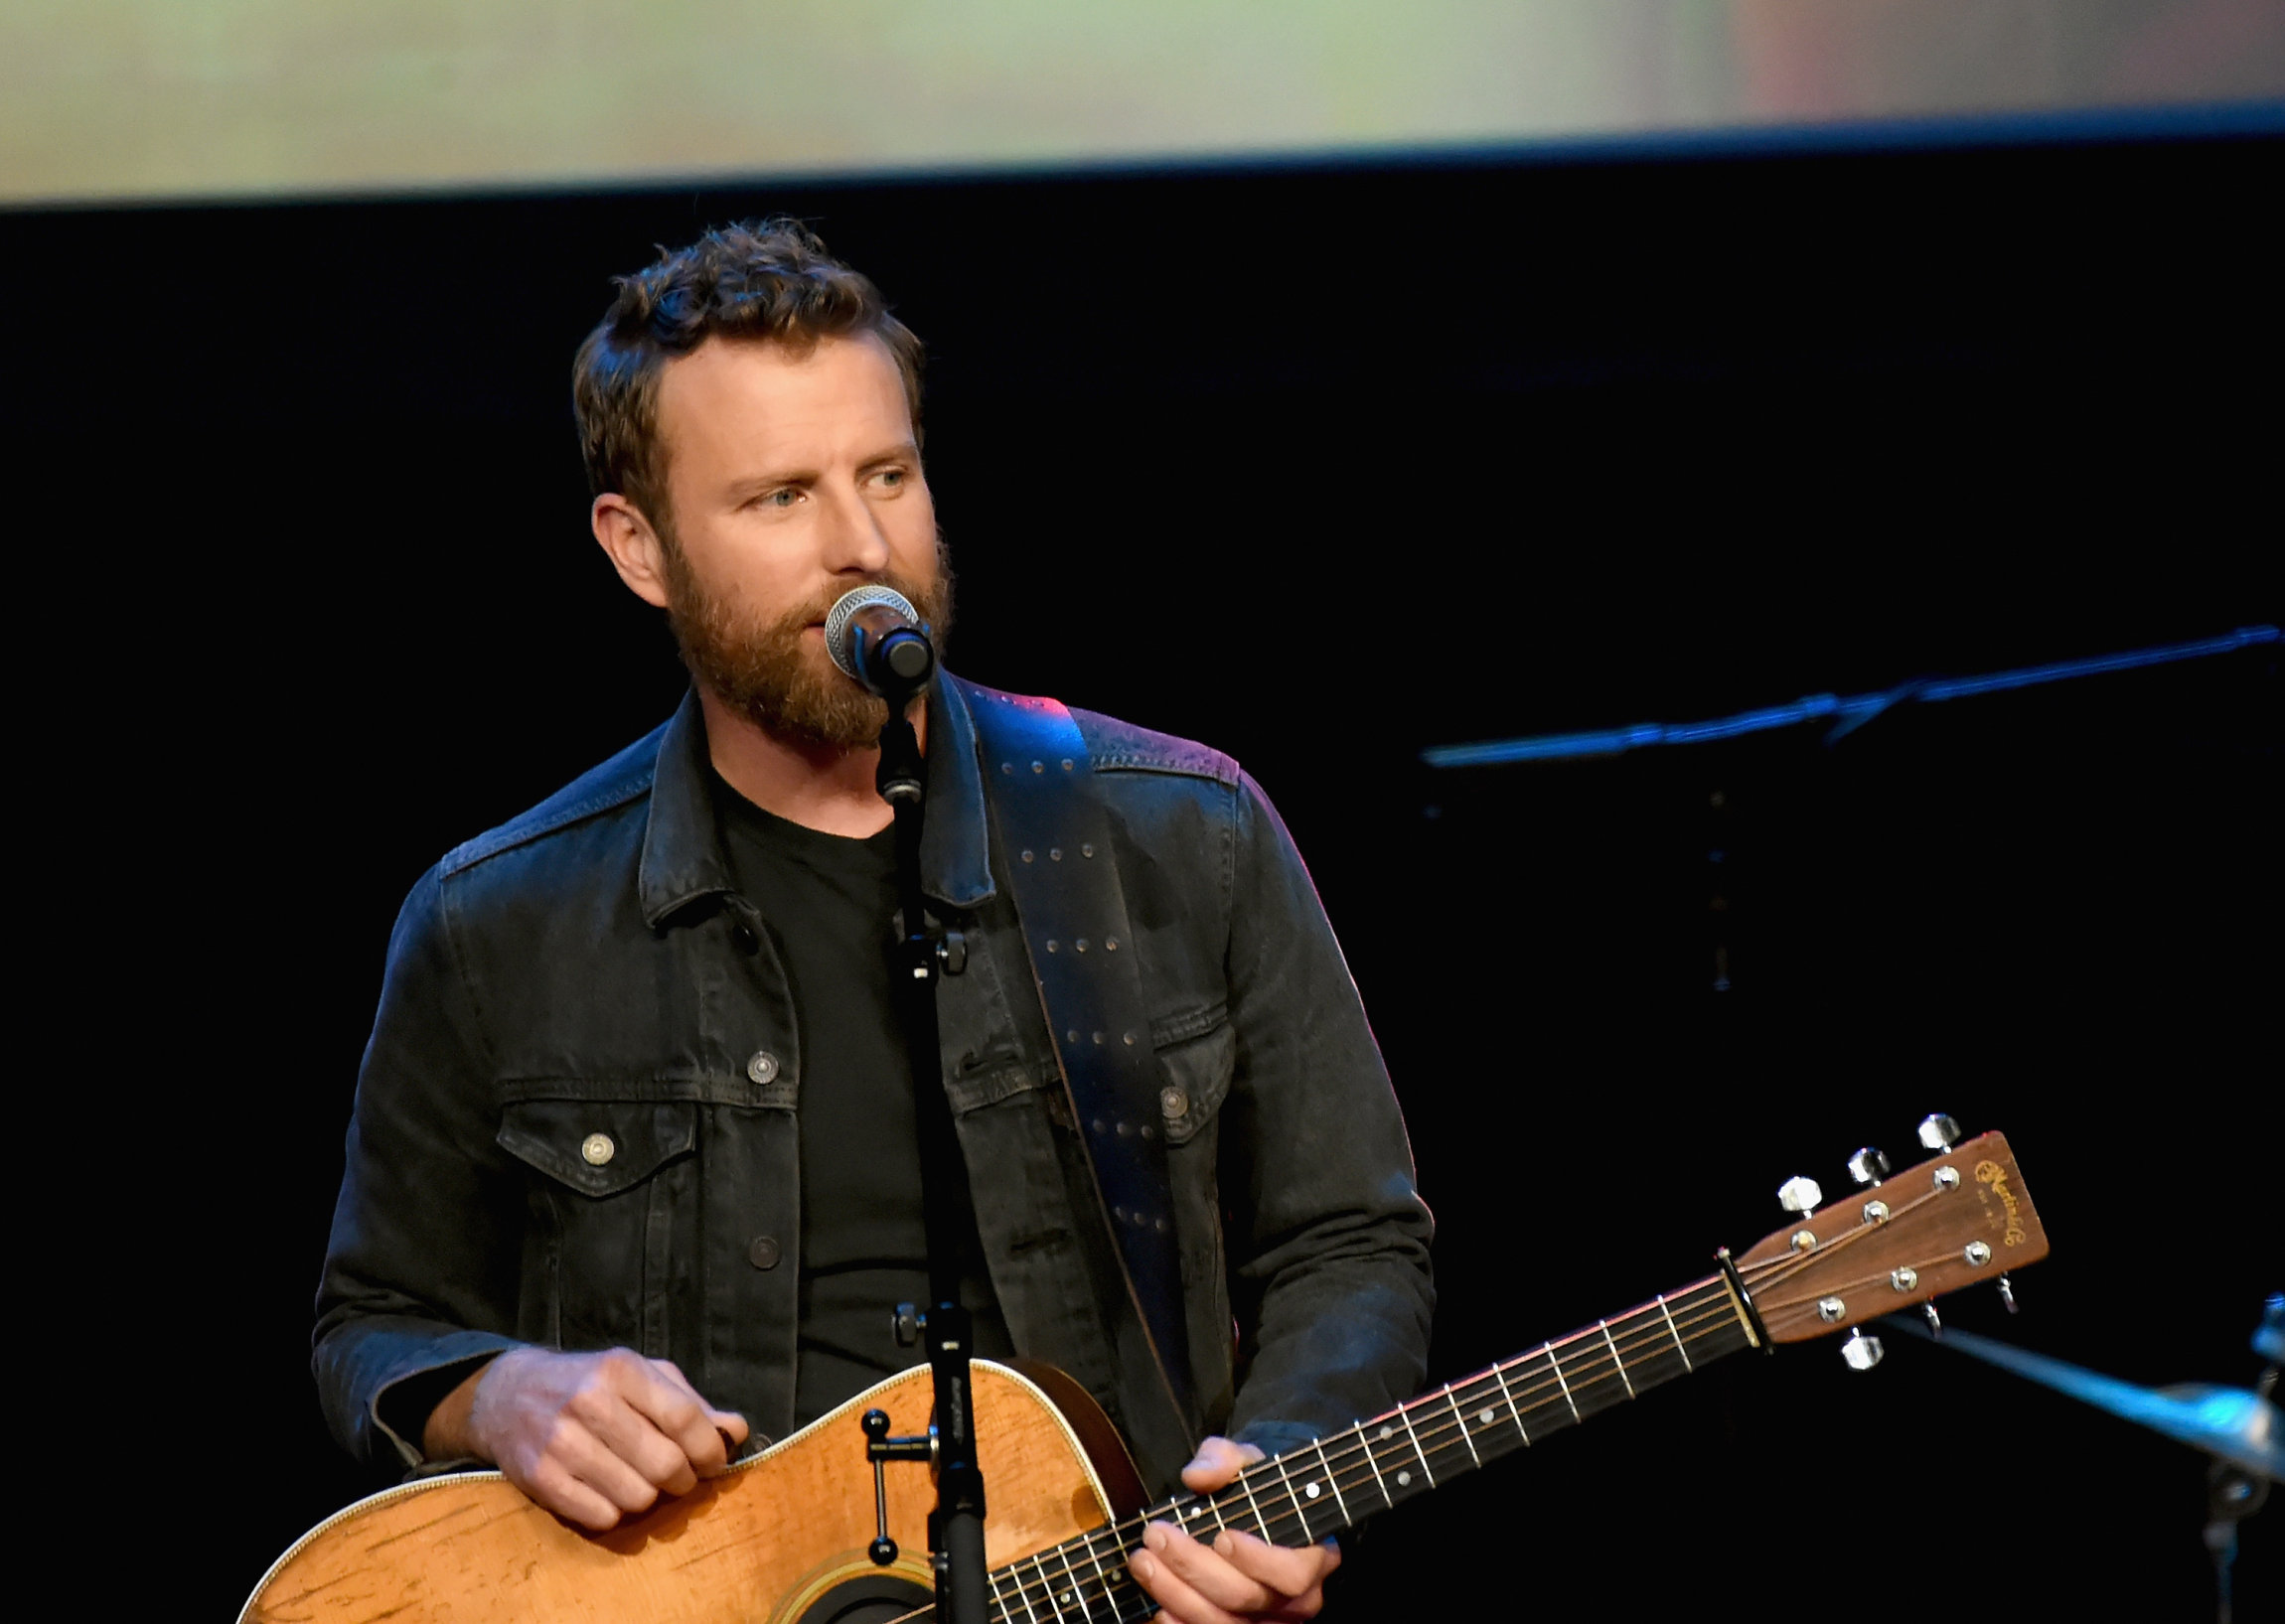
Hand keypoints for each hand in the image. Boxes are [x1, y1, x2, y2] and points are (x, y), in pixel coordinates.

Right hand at [424, 1346, 750, 1530]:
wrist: (508, 1395)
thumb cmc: (590, 1383)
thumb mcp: (641, 1376)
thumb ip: (691, 1402)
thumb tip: (737, 1430)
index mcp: (621, 1369)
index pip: (684, 1418)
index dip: (710, 1449)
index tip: (715, 1462)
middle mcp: (589, 1402)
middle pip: (665, 1464)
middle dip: (684, 1479)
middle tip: (678, 1476)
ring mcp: (561, 1442)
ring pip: (637, 1496)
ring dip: (649, 1497)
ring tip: (640, 1480)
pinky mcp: (539, 1478)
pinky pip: (601, 1516)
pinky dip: (614, 1511)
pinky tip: (608, 1491)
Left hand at [1125, 1437, 1339, 1622]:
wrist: (1255, 1510)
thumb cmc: (1257, 1486)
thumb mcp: (1246, 1460)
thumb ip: (1224, 1459)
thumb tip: (1197, 1475)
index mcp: (1314, 1556)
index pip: (1293, 1574)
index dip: (1257, 1560)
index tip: (1221, 1537)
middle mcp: (1297, 1600)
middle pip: (1247, 1599)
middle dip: (1195, 1568)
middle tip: (1156, 1536)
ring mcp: (1268, 1622)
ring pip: (1222, 1622)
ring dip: (1177, 1594)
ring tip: (1144, 1561)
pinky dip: (1179, 1623)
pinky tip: (1155, 1602)